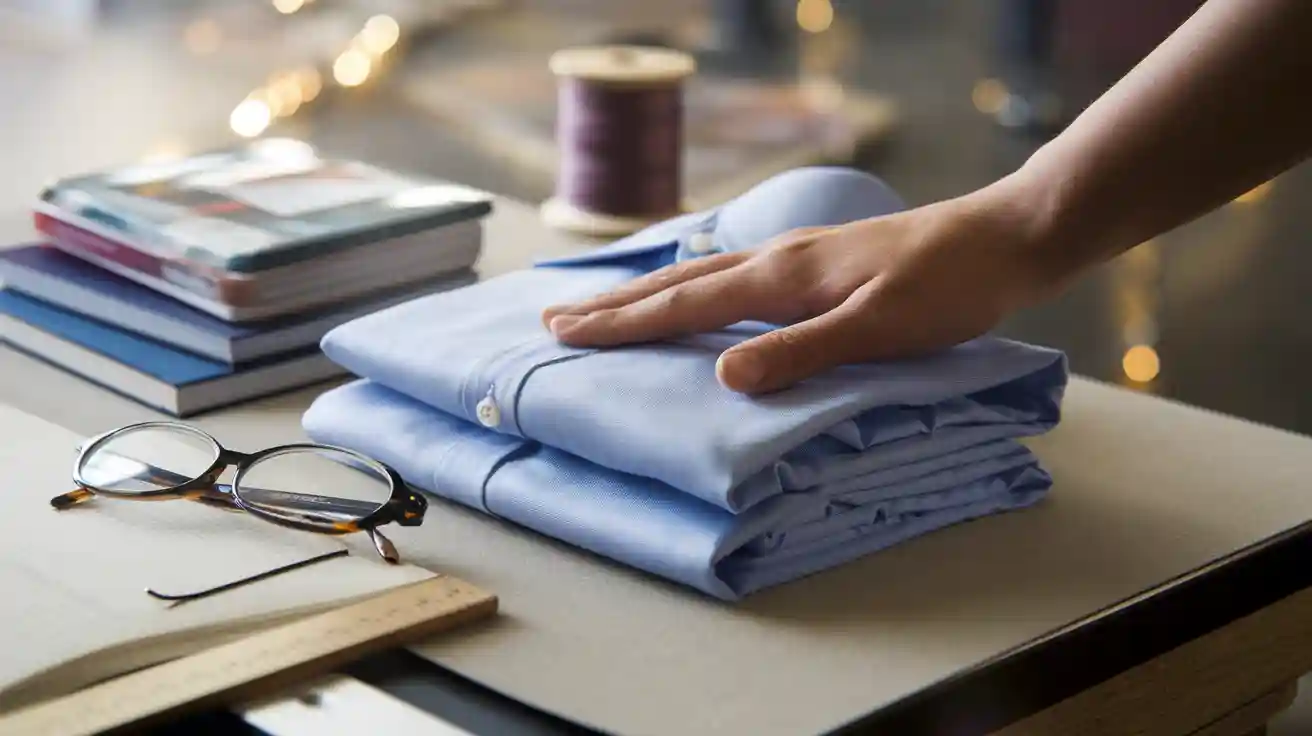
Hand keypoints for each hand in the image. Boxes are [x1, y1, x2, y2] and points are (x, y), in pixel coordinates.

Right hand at [541, 179, 1063, 393]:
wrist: (1002, 239)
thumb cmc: (948, 288)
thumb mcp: (879, 327)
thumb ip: (802, 352)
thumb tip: (722, 376)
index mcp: (782, 277)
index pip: (684, 304)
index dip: (623, 324)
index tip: (565, 334)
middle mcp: (778, 259)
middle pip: (678, 281)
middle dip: (616, 304)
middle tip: (556, 317)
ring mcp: (797, 255)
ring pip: (702, 273)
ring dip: (648, 292)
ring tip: (607, 304)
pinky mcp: (818, 261)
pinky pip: (732, 273)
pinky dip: (693, 285)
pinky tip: (700, 290)